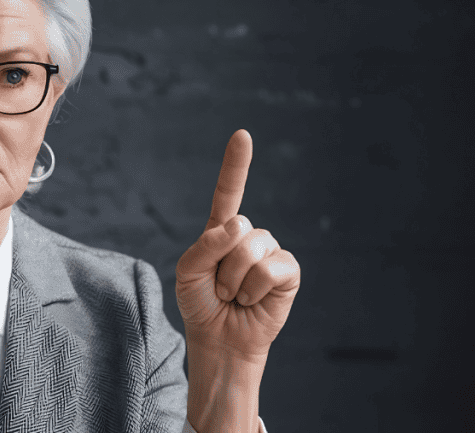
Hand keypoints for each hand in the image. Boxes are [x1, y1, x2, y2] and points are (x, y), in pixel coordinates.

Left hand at [175, 129, 300, 361]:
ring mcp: (270, 252)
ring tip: (234, 295)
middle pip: (237, 228)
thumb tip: (238, 226)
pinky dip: (255, 288)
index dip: (237, 164)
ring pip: (252, 249)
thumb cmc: (201, 304)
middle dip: (221, 263)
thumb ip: (204, 245)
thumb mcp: (187, 272)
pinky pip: (271, 268)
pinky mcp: (288, 272)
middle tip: (219, 287)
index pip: (229, 192)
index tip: (243, 135)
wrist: (219, 338)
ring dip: (235, 279)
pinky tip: (252, 300)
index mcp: (221, 230)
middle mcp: (248, 236)